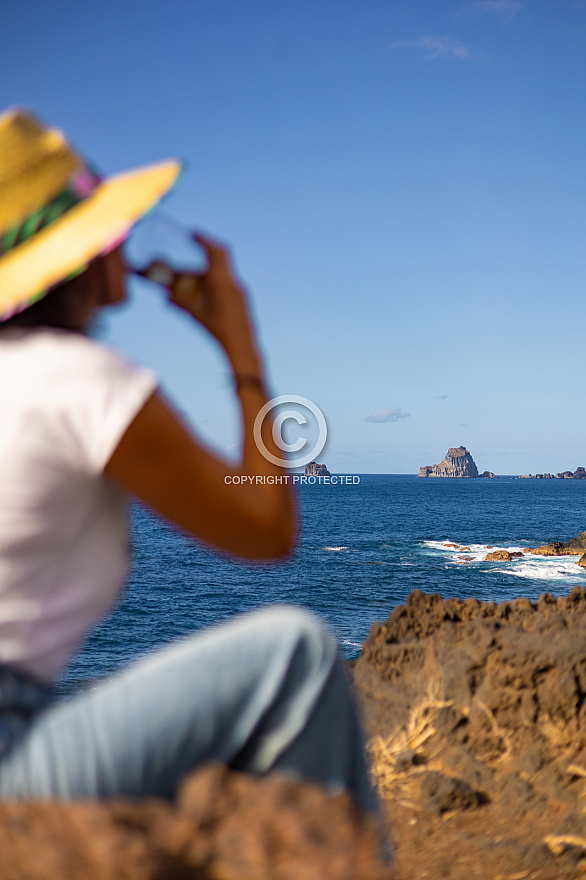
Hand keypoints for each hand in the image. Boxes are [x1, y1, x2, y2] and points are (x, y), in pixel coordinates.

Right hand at [169, 233, 262, 374]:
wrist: (242, 345)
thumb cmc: (218, 331)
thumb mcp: (195, 315)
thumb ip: (180, 304)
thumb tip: (165, 297)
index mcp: (222, 282)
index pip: (215, 252)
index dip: (204, 240)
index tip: (193, 233)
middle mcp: (233, 282)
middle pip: (220, 257)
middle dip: (206, 249)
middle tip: (194, 243)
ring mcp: (240, 289)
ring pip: (222, 271)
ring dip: (208, 269)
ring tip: (193, 276)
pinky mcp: (242, 297)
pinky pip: (227, 282)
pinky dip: (214, 281)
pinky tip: (205, 290)